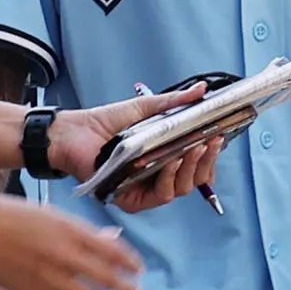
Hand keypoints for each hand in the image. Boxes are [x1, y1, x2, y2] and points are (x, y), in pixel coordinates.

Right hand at [0, 195, 141, 289]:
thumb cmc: (17, 215)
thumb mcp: (55, 215)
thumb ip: (85, 230)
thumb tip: (113, 236)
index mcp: (74, 231)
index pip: (113, 250)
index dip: (129, 261)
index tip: (139, 268)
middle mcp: (68, 254)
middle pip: (107, 276)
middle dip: (125, 286)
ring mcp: (54, 276)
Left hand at [48, 84, 223, 212]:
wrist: (72, 132)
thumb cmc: (103, 123)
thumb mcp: (144, 109)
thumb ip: (174, 103)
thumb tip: (202, 90)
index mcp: (163, 159)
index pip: (195, 165)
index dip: (210, 156)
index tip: (218, 138)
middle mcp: (157, 177)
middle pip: (193, 179)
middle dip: (206, 161)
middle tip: (212, 140)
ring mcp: (145, 190)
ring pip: (181, 188)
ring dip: (192, 168)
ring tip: (195, 146)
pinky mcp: (131, 200)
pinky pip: (159, 196)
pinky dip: (170, 179)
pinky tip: (172, 160)